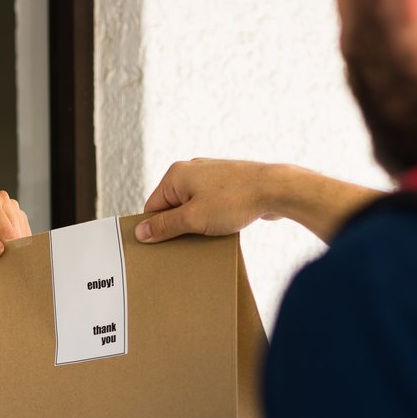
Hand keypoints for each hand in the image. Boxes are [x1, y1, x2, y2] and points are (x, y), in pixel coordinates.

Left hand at [0, 190, 30, 333]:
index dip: (4, 250)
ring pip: (26, 239)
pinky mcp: (21, 223)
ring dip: (14, 253)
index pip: (6, 231)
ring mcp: (14, 212)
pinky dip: (18, 252)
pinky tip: (5, 255)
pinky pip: (28, 242)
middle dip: (9, 252)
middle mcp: (3, 202)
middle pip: (18, 235)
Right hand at [138, 160, 381, 244]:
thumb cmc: (234, 201)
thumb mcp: (193, 219)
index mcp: (176, 175)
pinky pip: (210, 205)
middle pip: (172, 207)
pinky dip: (212, 219)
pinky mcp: (227, 184)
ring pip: (192, 207)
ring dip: (197, 225)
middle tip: (186, 245)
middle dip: (178, 227)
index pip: (153, 206)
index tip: (162, 246)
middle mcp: (190, 171)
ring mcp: (210, 176)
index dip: (157, 228)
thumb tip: (141, 232)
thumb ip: (165, 226)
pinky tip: (221, 231)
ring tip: (206, 238)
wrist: (275, 189)